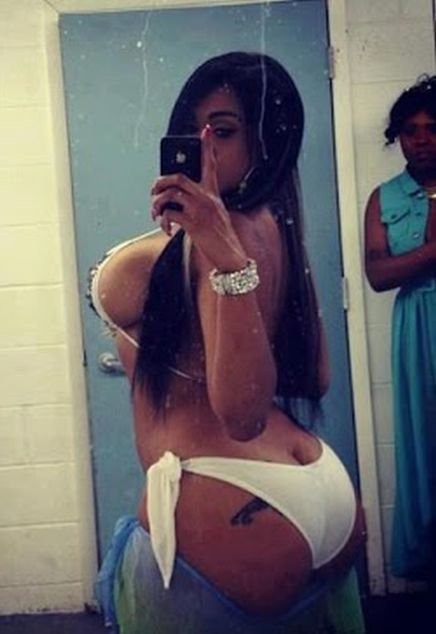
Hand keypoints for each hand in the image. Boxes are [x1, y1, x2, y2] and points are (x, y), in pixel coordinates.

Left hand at [151, 126, 246, 270]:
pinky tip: (167, 229)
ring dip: (157, 204)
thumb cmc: (220, 237)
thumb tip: (176, 200)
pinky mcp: (194, 223)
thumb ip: (199, 203)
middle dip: (161, 182)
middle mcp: (207, 198)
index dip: (208, 146)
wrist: (230, 255)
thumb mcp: (215, 215)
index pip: (210, 164)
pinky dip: (163, 221)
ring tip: (156, 214)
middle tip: (154, 191)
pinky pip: (170, 214)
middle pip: (179, 177)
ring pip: (171, 194)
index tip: (206, 130)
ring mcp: (200, 209)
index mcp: (212, 194)